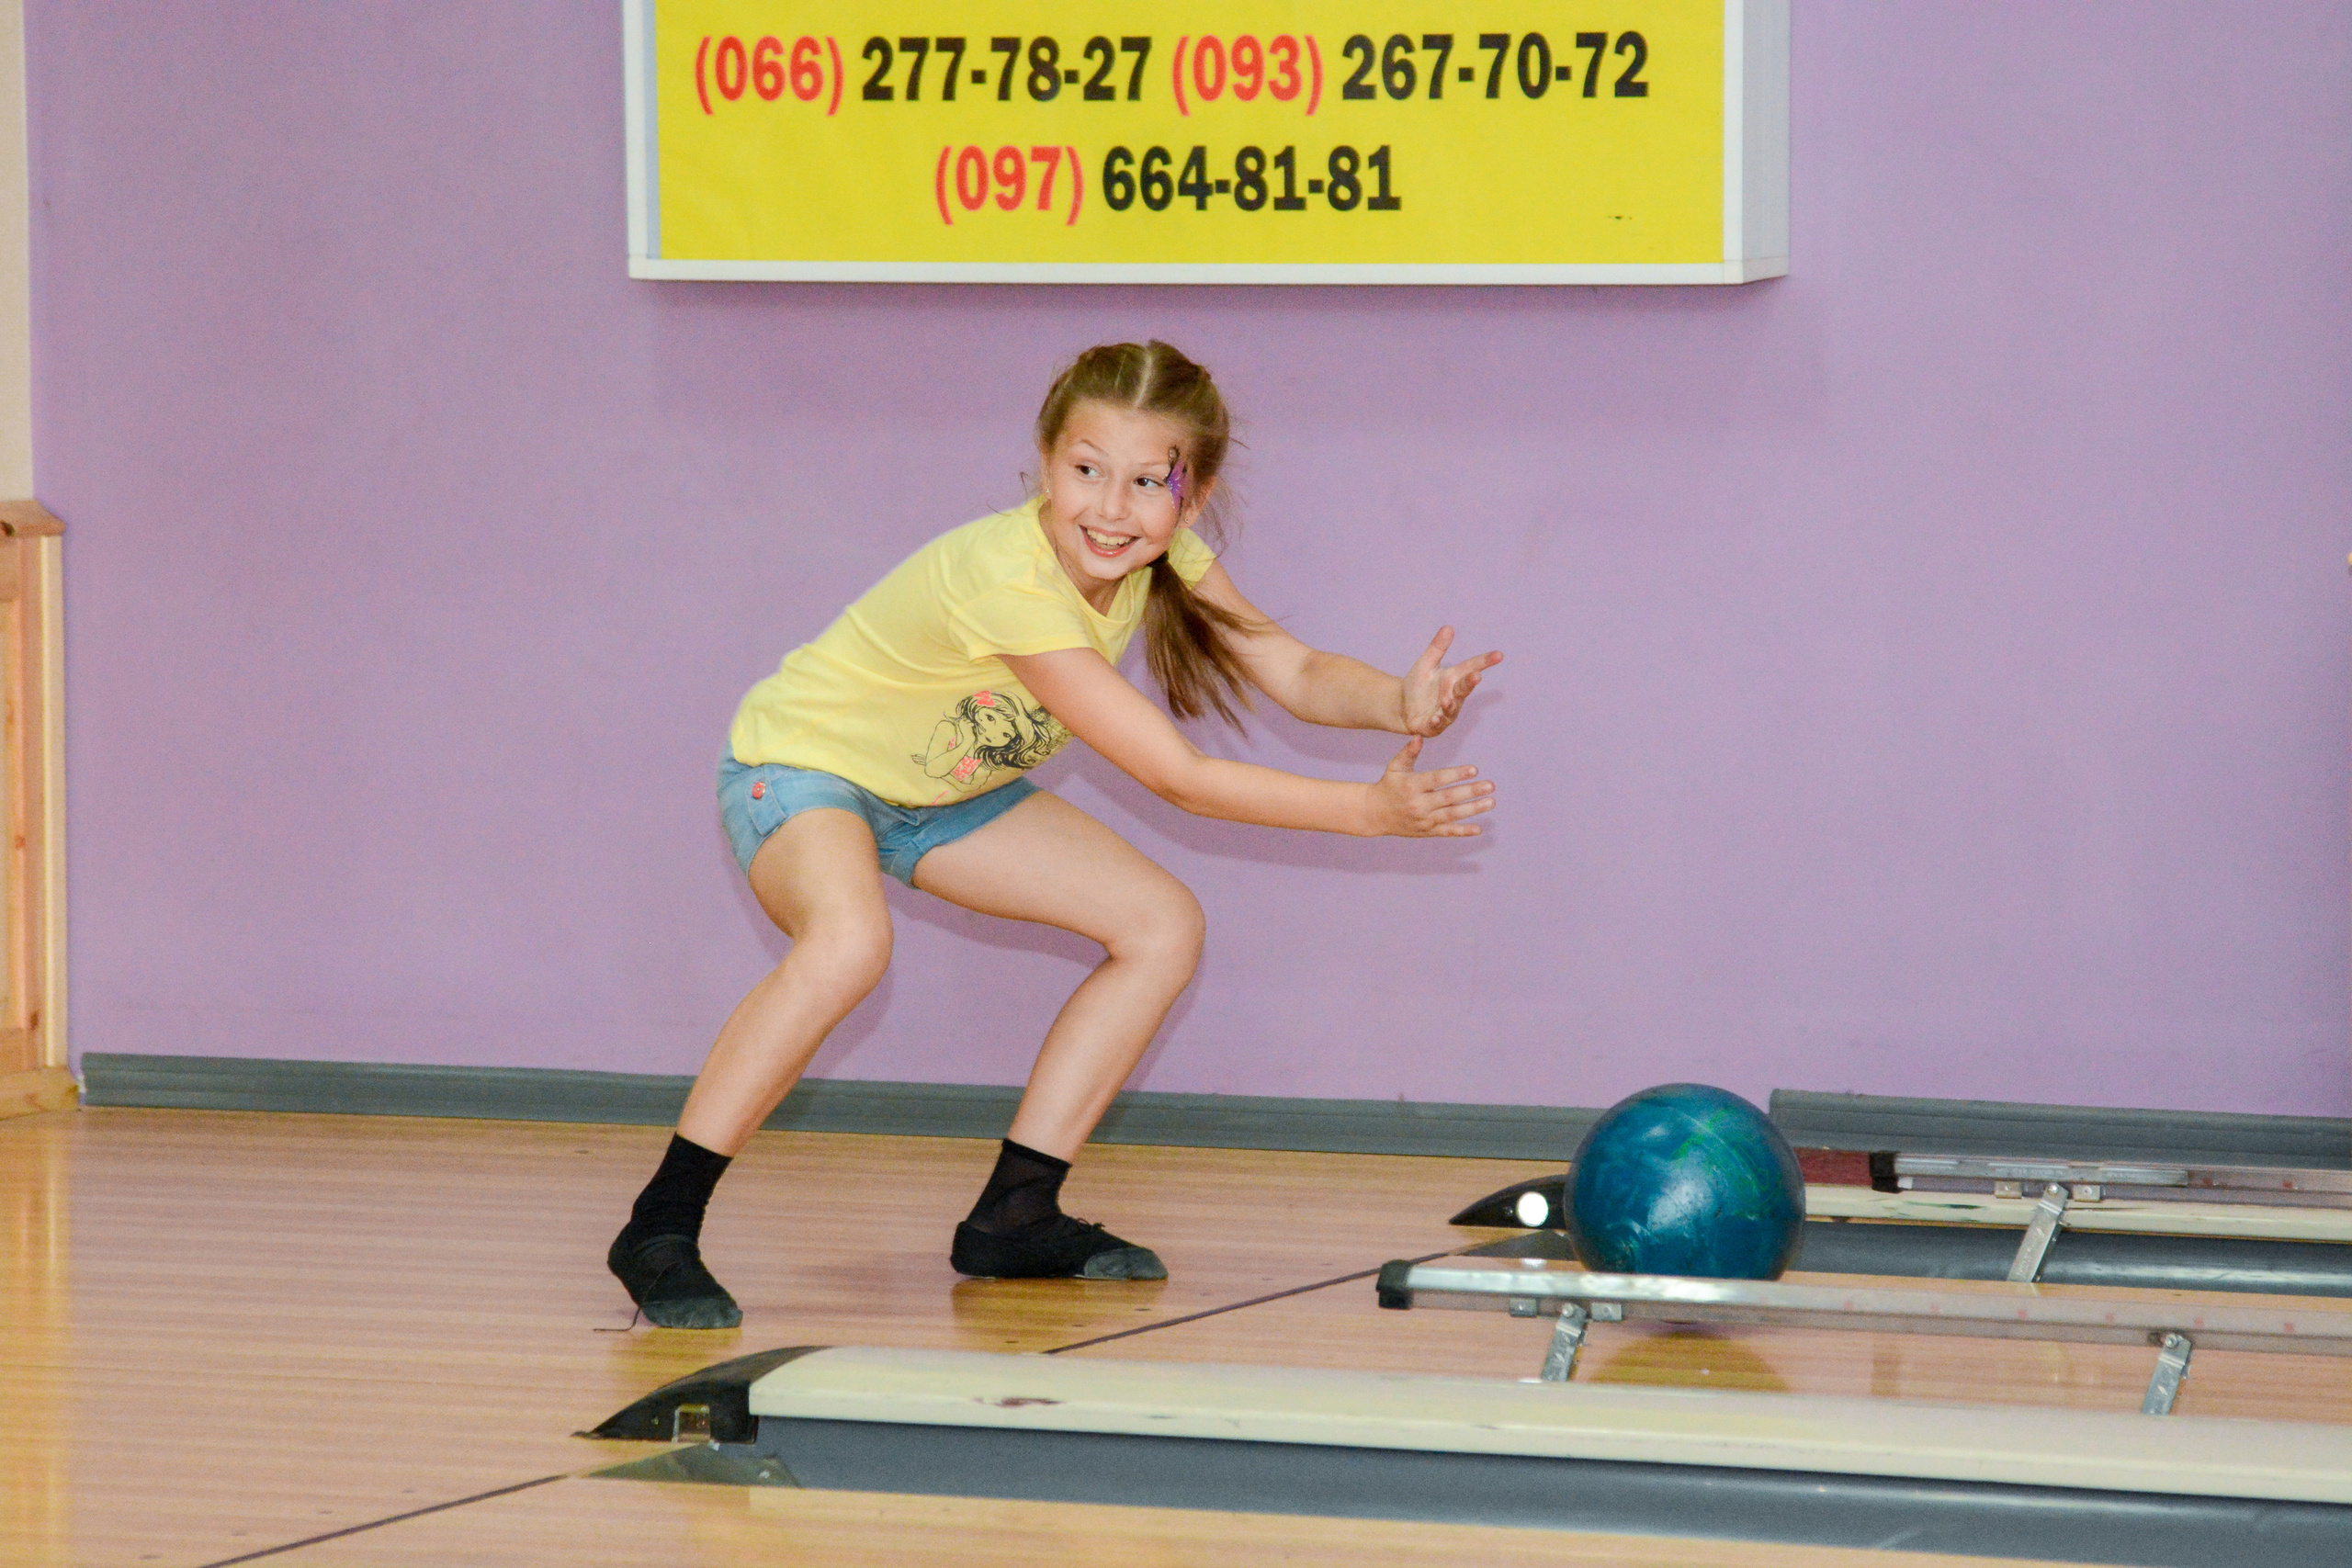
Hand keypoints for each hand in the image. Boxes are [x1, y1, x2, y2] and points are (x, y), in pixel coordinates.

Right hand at [1367, 737, 1494, 836]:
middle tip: (1490, 785)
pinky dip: (1463, 831)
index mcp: (1412, 786)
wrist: (1374, 814)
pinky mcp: (1426, 832)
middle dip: (1471, 791)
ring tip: (1491, 801)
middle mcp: (1418, 804)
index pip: (1438, 779)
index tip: (1475, 769)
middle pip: (1449, 798)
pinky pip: (1447, 832)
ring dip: (1473, 809)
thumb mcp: (1395, 767)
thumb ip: (1409, 752)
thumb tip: (1420, 735)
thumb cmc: (1388, 785)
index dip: (1457, 774)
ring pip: (1452, 815)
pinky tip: (1479, 828)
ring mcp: (1423, 820)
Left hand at [1400, 627, 1502, 736]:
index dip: (1486, 661)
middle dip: (1470, 683)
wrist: (1400, 705)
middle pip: (1464, 688)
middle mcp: (1454, 695)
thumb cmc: (1417, 685)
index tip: (1499, 655)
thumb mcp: (1426, 663)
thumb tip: (1449, 627)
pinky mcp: (1433, 725)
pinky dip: (1437, 721)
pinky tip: (1435, 717)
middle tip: (1476, 676)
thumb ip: (1437, 648)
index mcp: (1454, 678)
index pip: (1472, 667)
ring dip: (1451, 705)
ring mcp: (1446, 712)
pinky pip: (1437, 724)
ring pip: (1452, 709)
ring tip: (1447, 699)